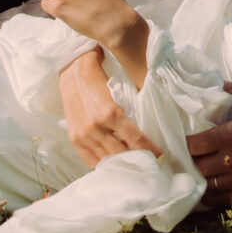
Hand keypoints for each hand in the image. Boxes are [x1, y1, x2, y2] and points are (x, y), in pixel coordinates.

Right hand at [58, 47, 161, 163]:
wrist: (73, 70)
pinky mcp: (74, 138)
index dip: (149, 150)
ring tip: (130, 163)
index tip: (159, 156)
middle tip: (146, 161)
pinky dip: (102, 163)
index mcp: (111, 112)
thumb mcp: (117, 93)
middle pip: (122, 153)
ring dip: (120, 161)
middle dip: (136, 158)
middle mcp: (96, 126)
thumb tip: (143, 132)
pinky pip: (90, 160)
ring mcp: (84, 134)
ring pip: (107, 159)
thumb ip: (127, 113)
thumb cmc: (99, 78)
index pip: (136, 139)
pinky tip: (110, 161)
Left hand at [186, 83, 231, 206]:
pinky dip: (210, 195)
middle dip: (188, 161)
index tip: (182, 138)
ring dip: (198, 178)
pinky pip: (220, 200)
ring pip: (206, 186)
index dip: (184, 142)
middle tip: (184, 155)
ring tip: (194, 171)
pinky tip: (206, 187)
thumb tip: (214, 81)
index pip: (194, 144)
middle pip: (197, 166)